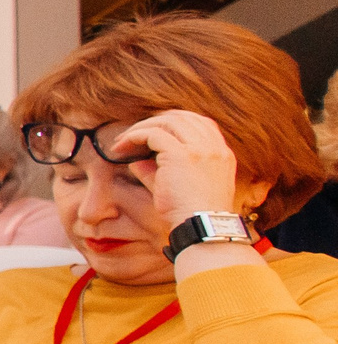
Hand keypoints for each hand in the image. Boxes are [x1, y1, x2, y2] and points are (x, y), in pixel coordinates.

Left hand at [109, 109, 247, 224]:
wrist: (201, 226)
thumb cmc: (190, 214)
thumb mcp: (179, 188)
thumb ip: (158, 171)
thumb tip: (136, 161)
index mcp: (221, 154)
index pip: (200, 123)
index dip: (174, 122)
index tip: (154, 131)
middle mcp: (214, 147)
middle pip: (182, 117)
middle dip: (155, 121)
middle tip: (133, 133)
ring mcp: (200, 148)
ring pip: (166, 121)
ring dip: (141, 128)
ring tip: (122, 142)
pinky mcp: (180, 154)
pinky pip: (152, 134)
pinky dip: (134, 136)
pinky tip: (121, 148)